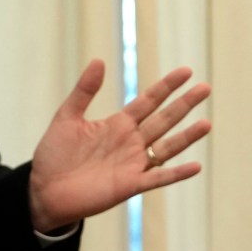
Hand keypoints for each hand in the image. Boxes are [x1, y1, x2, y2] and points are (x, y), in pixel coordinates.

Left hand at [28, 61, 211, 231]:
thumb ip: (84, 91)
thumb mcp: (66, 117)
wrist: (44, 189)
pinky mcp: (129, 185)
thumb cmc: (54, 155)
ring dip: (187, 136)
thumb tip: (98, 61)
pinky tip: (195, 166)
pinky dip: (176, 174)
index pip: (149, 101)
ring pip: (167, 147)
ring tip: (207, 124)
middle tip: (206, 88)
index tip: (186, 72)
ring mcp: (132, 164)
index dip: (167, 86)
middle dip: (184, 104)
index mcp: (118, 124)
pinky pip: (158, 179)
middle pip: (164, 119)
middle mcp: (131, 142)